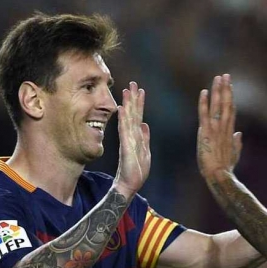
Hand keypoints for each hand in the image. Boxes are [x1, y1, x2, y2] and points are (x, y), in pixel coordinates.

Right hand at [113, 82, 150, 196]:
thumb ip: (144, 138)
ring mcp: (127, 140)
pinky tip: (121, 109)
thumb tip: (145, 125)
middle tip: (132, 83)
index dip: (139, 104)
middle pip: (132, 114)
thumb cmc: (136, 170)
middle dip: (133, 98)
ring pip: (128, 118)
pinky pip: (124, 131)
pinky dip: (123, 119)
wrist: (129, 184)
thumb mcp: (145, 152)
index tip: (140, 90)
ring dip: (128, 104)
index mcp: (136, 137)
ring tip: (127, 90)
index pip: (137, 117)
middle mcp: (131, 136)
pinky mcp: (126, 147)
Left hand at [197, 74, 241, 178]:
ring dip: (218, 91)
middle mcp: (224, 127)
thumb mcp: (234, 154)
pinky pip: (204, 114)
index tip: (230, 85)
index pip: (231, 110)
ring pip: (217, 106)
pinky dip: (204, 103)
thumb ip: (236, 143)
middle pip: (226, 104)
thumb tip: (238, 133)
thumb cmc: (226, 168)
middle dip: (226, 89)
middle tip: (225, 75)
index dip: (230, 96)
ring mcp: (215, 129)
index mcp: (229, 131)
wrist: (219, 175)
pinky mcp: (205, 133)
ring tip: (218, 78)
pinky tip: (204, 91)